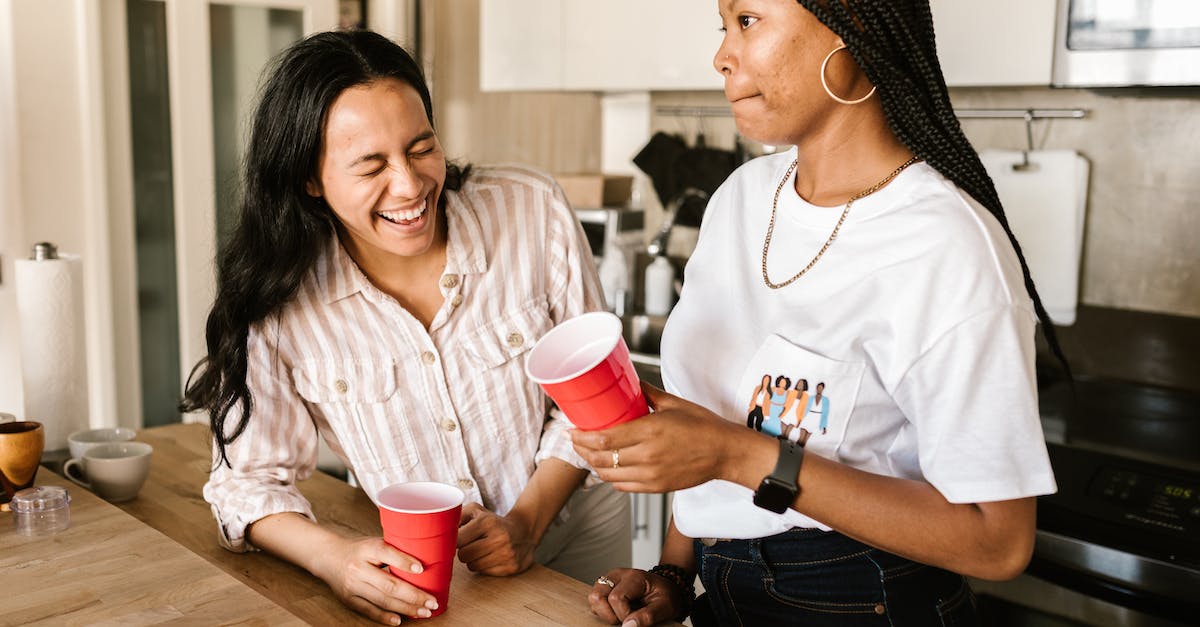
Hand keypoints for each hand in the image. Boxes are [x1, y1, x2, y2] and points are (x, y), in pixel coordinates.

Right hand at [310, 534, 439, 623]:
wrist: (328, 557)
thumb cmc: (359, 550)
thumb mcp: (374, 542)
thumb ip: (394, 551)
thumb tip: (424, 562)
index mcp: (366, 549)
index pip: (386, 553)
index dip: (404, 562)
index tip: (422, 569)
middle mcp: (358, 568)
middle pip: (389, 584)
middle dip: (414, 595)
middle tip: (432, 601)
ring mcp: (352, 586)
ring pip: (383, 600)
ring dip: (406, 608)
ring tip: (424, 612)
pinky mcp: (349, 600)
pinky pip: (369, 610)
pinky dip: (385, 617)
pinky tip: (400, 620)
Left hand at [456, 503, 535, 575]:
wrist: (524, 531)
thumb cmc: (493, 521)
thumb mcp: (476, 511)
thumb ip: (455, 515)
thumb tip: (437, 528)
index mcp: (488, 522)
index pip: (458, 540)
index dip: (453, 541)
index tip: (454, 540)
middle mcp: (499, 538)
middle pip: (463, 555)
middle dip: (463, 551)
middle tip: (471, 544)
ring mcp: (507, 554)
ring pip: (472, 566)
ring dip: (473, 560)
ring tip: (481, 550)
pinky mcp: (511, 568)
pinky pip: (484, 573)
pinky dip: (484, 566)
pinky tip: (491, 557)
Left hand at [571, 382, 748, 492]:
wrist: (726, 452)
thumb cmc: (704, 426)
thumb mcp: (674, 404)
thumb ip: (648, 394)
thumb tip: (631, 385)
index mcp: (650, 431)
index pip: (604, 439)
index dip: (582, 437)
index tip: (573, 430)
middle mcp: (647, 456)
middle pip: (601, 459)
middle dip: (582, 451)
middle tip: (576, 441)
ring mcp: (651, 475)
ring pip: (609, 475)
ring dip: (593, 465)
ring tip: (589, 454)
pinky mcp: (656, 487)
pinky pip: (624, 486)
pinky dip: (611, 477)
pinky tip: (610, 468)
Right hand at [588, 568, 686, 626]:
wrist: (667, 589)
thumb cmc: (666, 596)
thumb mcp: (665, 607)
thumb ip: (648, 616)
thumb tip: (628, 626)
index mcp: (634, 577)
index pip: (616, 598)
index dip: (623, 616)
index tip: (634, 621)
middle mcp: (617, 575)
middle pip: (597, 596)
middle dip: (608, 615)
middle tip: (624, 619)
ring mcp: (609, 580)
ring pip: (593, 598)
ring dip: (604, 612)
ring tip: (620, 616)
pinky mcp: (605, 587)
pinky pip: (595, 601)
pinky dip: (603, 611)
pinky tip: (617, 612)